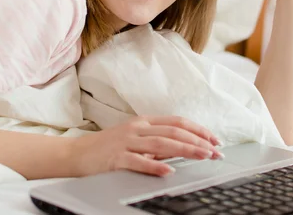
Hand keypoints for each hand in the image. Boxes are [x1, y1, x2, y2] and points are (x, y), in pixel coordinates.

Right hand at [69, 115, 222, 176]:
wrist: (76, 154)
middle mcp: (137, 129)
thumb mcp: (134, 140)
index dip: (198, 130)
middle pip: (173, 131)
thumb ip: (156, 142)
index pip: (177, 122)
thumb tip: (183, 148)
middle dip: (198, 141)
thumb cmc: (107, 148)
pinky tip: (169, 170)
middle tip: (216, 151)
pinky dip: (155, 165)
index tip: (214, 139)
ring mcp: (126, 142)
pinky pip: (139, 161)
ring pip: (162, 143)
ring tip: (203, 156)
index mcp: (143, 122)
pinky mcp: (116, 157)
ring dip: (185, 149)